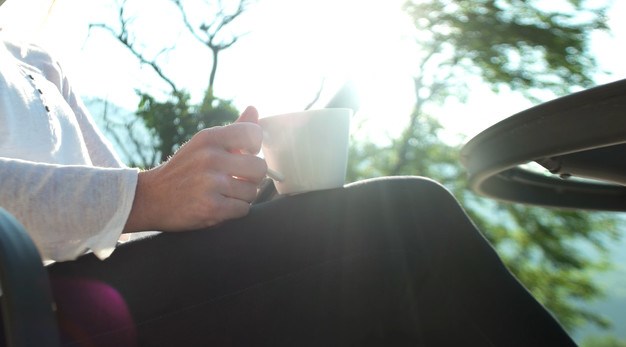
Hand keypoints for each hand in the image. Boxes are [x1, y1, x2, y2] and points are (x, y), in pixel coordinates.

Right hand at [124, 106, 266, 231]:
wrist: (151, 198)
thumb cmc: (184, 170)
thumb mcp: (203, 144)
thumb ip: (233, 129)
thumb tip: (254, 110)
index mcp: (209, 137)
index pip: (253, 133)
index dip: (255, 148)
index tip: (244, 155)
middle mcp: (210, 157)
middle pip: (259, 167)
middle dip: (252, 177)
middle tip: (238, 180)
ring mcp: (210, 183)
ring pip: (252, 191)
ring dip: (243, 197)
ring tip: (225, 194)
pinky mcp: (211, 207)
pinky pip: (243, 209)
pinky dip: (235, 211)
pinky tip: (220, 206)